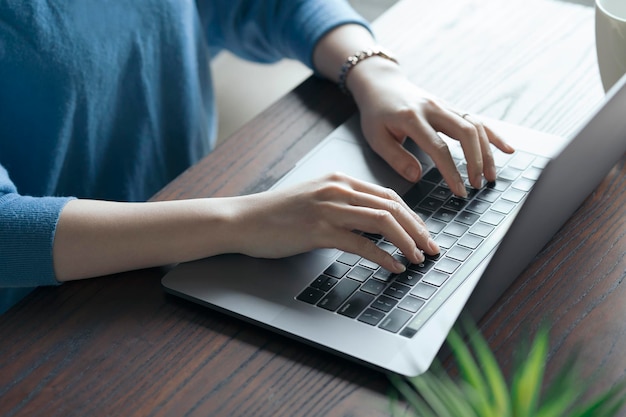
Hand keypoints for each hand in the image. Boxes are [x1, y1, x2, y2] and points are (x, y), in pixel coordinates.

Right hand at [225, 172, 438, 272]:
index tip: (424, 234)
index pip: (388, 195)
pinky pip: (361, 244)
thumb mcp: (315, 198)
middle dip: (418, 230)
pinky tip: (394, 267)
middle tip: (431, 249)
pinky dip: (383, 256)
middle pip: (392, 207)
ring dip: (407, 242)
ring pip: (382, 222)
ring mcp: (328, 209)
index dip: (412, 217)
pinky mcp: (319, 230)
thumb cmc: (276, 213)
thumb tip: (374, 223)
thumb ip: (343, 204)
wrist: (244, 219)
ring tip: (418, 259)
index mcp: (339, 180)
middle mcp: (337, 190)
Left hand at [346, 58, 514, 195]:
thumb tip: (417, 177)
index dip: (451, 171)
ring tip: (491, 176)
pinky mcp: (451, 106)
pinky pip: (476, 119)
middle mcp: (432, 108)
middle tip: (477, 185)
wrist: (381, 84)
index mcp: (411, 118)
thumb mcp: (376, 137)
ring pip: (474, 125)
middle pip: (465, 132)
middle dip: (476, 161)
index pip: (438, 148)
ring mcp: (444, 105)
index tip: (459, 190)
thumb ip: (396, 158)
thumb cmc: (376, 113)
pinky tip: (507, 149)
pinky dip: (493, 134)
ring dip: (487, 151)